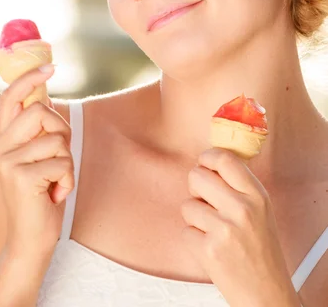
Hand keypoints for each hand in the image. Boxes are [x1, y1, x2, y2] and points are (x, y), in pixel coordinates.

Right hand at [0, 66, 73, 257]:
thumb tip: (47, 97)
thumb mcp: (38, 156)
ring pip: (57, 138)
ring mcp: (7, 161)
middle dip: (63, 131)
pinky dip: (68, 180)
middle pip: (42, 110)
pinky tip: (55, 194)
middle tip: (59, 157)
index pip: (10, 97)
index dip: (30, 78)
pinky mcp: (20, 176)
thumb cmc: (41, 193)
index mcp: (3, 139)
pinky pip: (62, 162)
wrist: (31, 238)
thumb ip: (38, 130)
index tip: (51, 67)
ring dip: (67, 162)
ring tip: (55, 181)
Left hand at [180, 148, 299, 306]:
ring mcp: (224, 229)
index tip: (204, 164)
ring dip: (195, 218)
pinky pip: (185, 230)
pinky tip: (211, 247)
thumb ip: (239, 185)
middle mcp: (242, 208)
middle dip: (196, 188)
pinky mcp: (208, 249)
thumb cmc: (261, 251)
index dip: (207, 158)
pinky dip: (193, 239)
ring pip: (187, 205)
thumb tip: (210, 162)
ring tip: (213, 230)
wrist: (266, 293)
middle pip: (197, 176)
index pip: (224, 158)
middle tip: (206, 202)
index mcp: (257, 195)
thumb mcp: (261, 209)